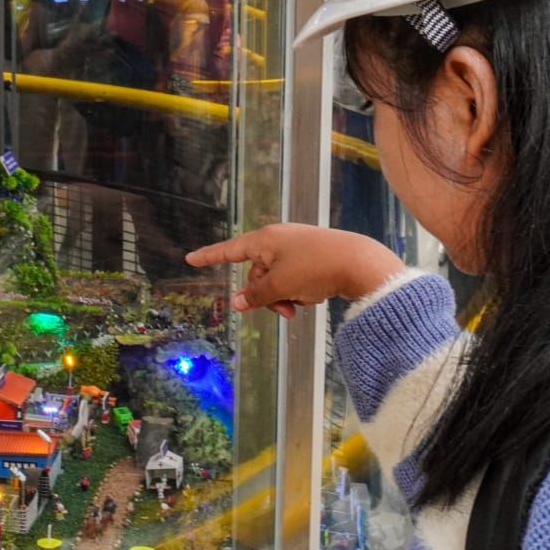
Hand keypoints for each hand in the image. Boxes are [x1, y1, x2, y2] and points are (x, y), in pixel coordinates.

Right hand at [185, 223, 405, 318]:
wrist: (359, 263)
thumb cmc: (315, 268)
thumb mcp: (280, 285)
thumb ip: (255, 296)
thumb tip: (236, 303)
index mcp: (265, 239)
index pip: (229, 250)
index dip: (209, 257)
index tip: (190, 258)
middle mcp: (279, 239)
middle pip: (257, 273)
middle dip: (266, 295)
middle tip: (286, 310)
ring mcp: (298, 247)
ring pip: (277, 279)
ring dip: (284, 297)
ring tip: (303, 306)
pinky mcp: (314, 256)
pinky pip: (295, 278)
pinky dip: (300, 291)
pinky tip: (315, 296)